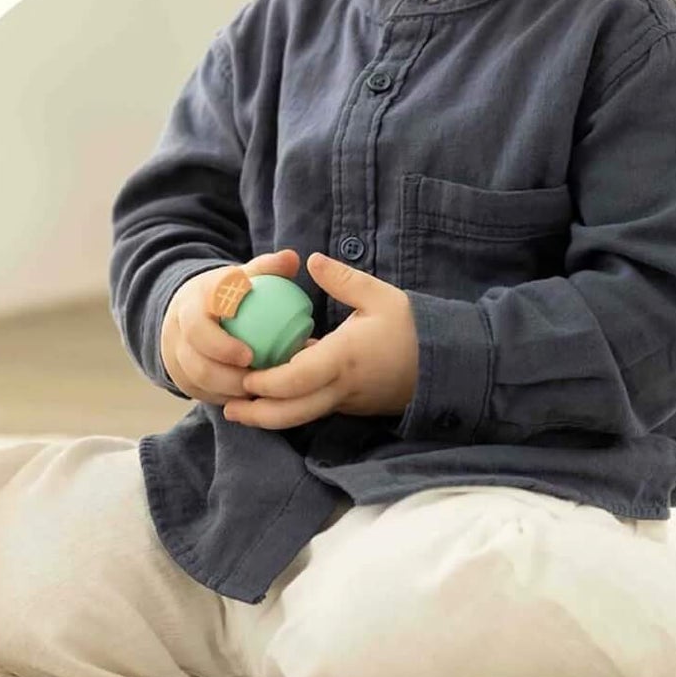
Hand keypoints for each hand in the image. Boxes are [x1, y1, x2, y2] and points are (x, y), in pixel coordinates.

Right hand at [160, 249, 302, 402]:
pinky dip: (225, 397)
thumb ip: (266, 269)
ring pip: (196, 376)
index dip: (221, 341)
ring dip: (228, 387)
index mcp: (196, 299)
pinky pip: (200, 391)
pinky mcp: (179, 375)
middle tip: (256, 379)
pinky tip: (248, 398)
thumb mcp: (241, 278)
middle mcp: (179, 326)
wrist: (188, 311)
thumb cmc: (227, 295)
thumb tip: (291, 258)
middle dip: (224, 371)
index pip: (199, 320)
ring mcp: (175, 352)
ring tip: (257, 389)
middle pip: (195, 355)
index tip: (249, 354)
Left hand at [224, 251, 417, 427]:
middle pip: (294, 413)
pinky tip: (270, 396)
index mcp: (345, 359)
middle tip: (227, 408)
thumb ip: (344, 280)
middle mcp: (342, 387)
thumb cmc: (413, 328)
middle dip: (258, 415)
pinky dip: (291, 406)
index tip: (245, 377)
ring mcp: (347, 400)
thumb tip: (312, 260)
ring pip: (303, 416)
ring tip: (239, 408)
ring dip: (271, 416)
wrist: (448, 363)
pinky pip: (315, 408)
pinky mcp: (351, 404)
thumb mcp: (381, 296)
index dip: (268, 383)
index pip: (298, 380)